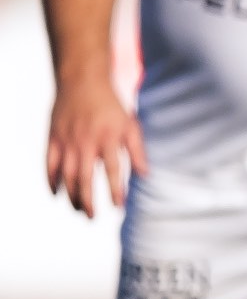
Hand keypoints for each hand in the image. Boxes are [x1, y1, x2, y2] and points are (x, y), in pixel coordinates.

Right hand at [45, 74, 142, 217]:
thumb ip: (137, 151)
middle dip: (88, 201)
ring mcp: (67, 141)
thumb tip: (145, 175)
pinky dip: (51, 180)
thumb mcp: (130, 125)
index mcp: (108, 139)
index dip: (115, 192)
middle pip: (85, 179)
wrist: (83, 81)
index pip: (113, 172)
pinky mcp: (53, 138)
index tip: (118, 208)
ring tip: (78, 209)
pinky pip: (49, 164)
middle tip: (92, 217)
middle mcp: (86, 142)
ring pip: (66, 175)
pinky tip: (56, 193)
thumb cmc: (111, 105)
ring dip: (71, 195)